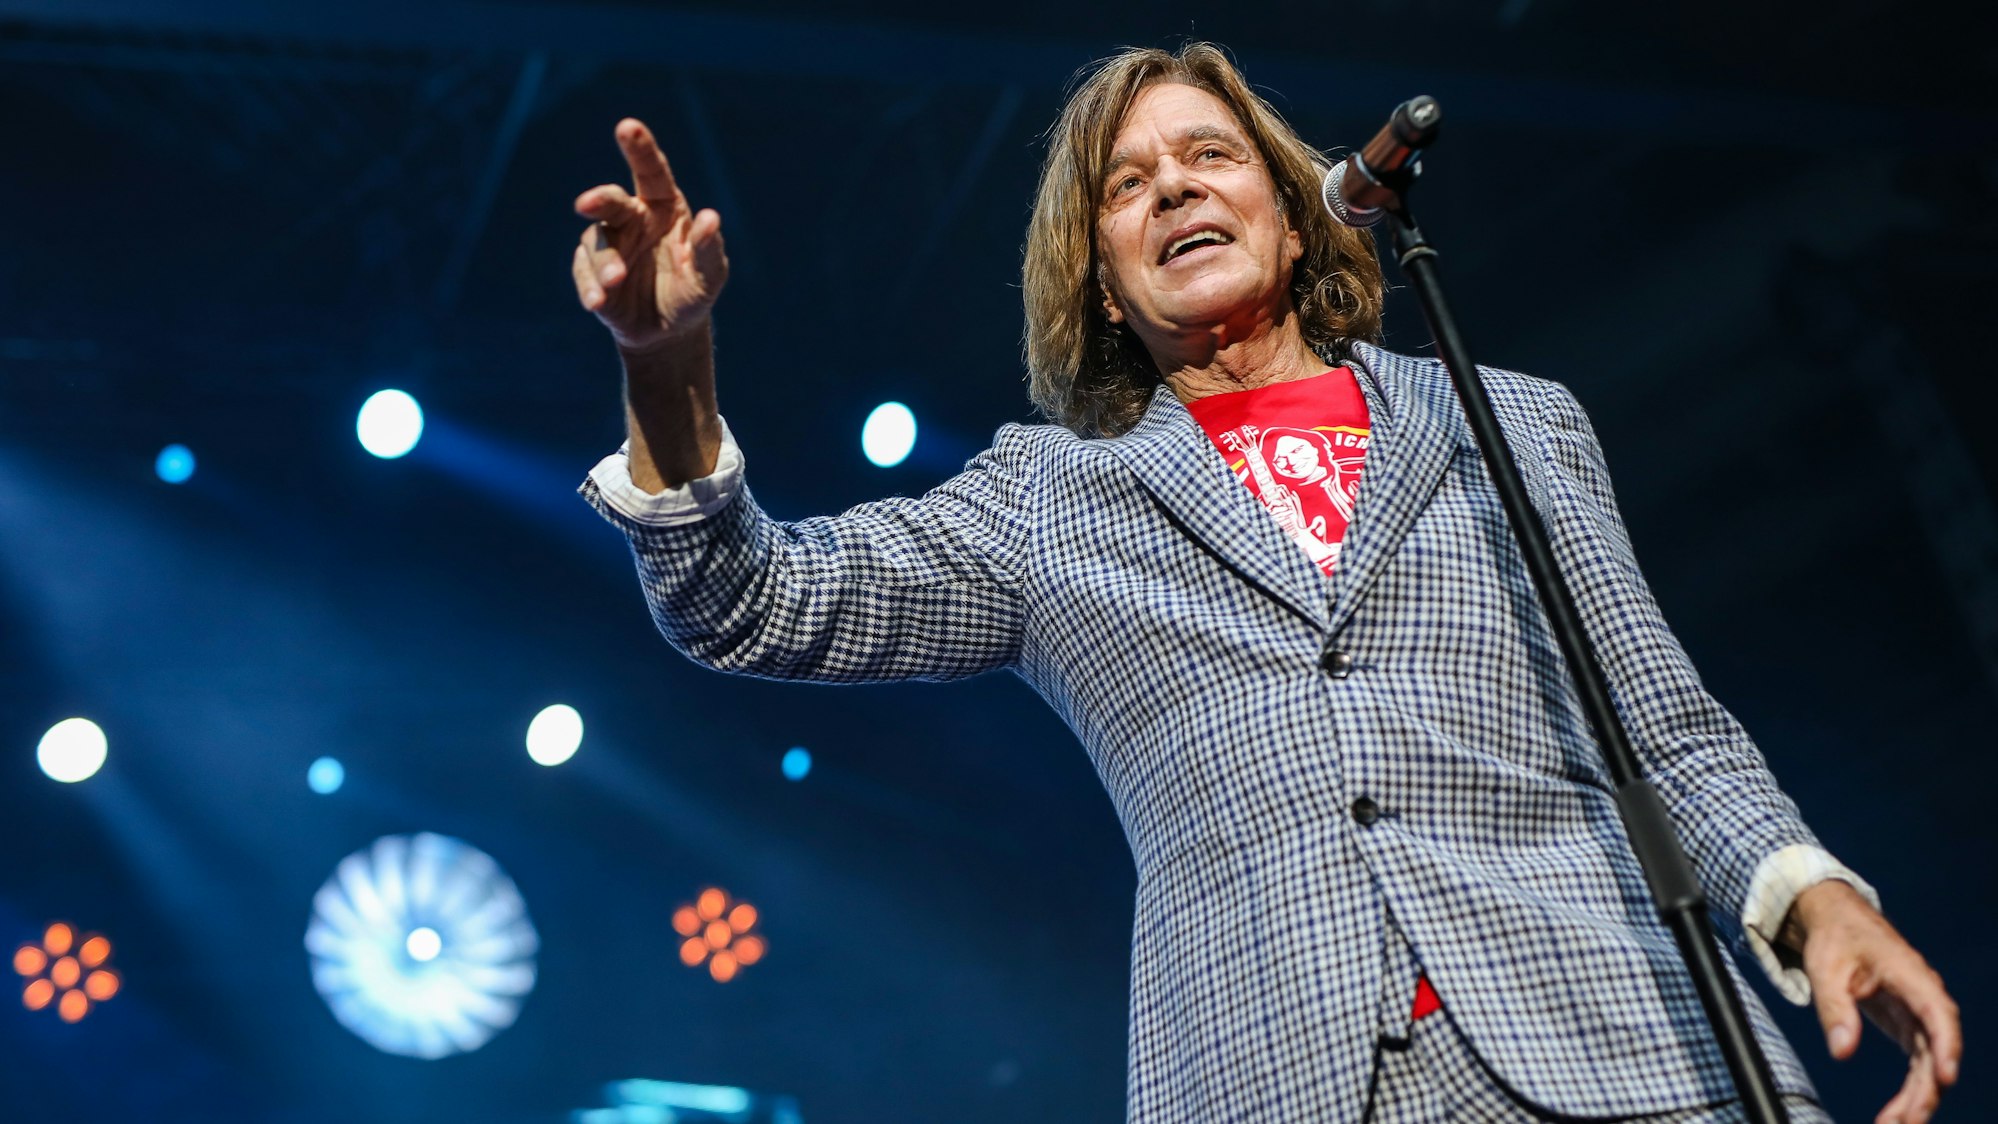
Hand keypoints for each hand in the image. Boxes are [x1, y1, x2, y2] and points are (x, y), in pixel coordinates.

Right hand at [571, 118, 728, 351]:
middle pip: (611, 201)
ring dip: (604, 262)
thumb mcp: (709, 276)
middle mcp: (632, 219)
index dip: (639, 148)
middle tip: (587, 204)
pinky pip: (584, 273)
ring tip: (616, 281)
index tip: (627, 126)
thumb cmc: (692, 292)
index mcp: (662, 207)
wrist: (669, 332)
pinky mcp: (591, 274)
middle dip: (599, 199)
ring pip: (596, 242)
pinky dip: (590, 286)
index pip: (651, 172)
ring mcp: (609, 245)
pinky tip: (598, 303)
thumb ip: (709, 249)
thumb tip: (712, 218)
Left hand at [1787, 881, 1961, 1123]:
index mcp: (1911, 976)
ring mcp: (1920, 1015)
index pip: (1938, 1013)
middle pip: (1937, 1049)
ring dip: (1918, 1097)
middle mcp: (1925, 998)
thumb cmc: (1836, 940)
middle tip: (1907, 1120)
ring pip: (1930, 1063)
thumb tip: (1842, 1051)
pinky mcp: (1909, 1027)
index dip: (1946, 1046)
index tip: (1946, 1076)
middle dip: (1927, 1088)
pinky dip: (1911, 1090)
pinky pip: (1918, 1064)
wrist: (1838, 921)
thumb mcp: (1825, 969)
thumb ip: (1834, 1009)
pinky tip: (1897, 1114)